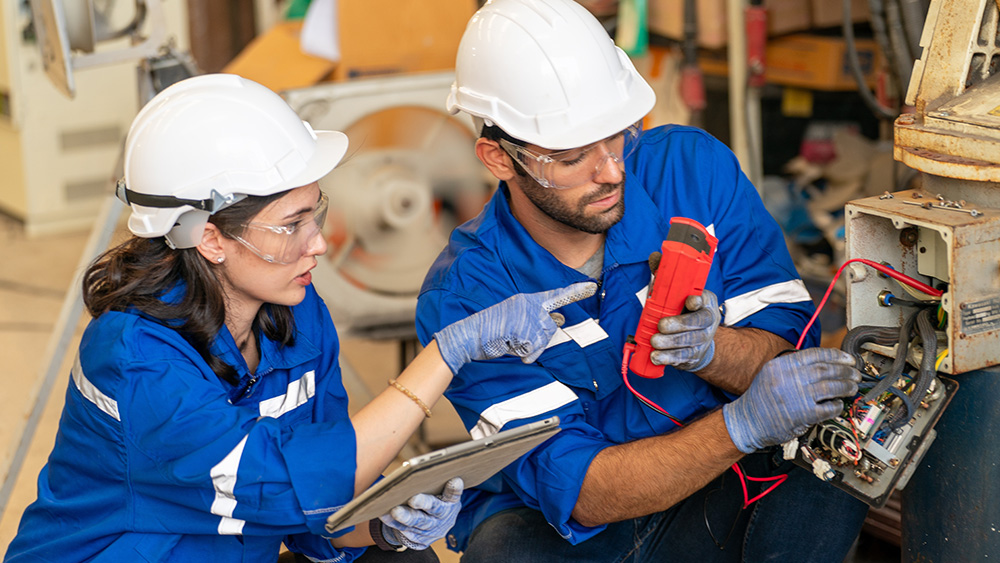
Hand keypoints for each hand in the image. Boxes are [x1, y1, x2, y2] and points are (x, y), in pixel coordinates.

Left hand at [379, 477, 463, 549]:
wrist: (432, 525)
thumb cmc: (432, 499)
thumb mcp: (437, 492)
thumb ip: (431, 482)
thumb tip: (412, 468)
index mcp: (451, 502)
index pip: (454, 494)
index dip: (455, 488)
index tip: (455, 480)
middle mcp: (444, 517)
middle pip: (435, 510)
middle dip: (424, 503)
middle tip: (413, 499)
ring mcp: (434, 530)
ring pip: (419, 523)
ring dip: (406, 517)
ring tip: (394, 510)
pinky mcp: (422, 540)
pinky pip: (407, 532)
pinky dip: (395, 524)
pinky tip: (385, 516)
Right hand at [434, 282, 597, 373]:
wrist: (469, 336)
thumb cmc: (491, 331)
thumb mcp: (516, 320)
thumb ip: (537, 320)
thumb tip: (561, 319)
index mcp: (527, 300)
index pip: (556, 295)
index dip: (576, 292)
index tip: (592, 287)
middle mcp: (529, 305)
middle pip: (551, 327)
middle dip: (540, 339)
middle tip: (518, 339)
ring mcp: (526, 317)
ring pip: (544, 339)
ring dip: (530, 347)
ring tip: (511, 343)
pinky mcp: (523, 330)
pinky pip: (533, 349)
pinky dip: (524, 353)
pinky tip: (509, 347)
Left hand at [649, 289, 720, 371]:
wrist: (699, 341)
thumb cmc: (684, 312)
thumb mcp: (680, 295)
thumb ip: (669, 282)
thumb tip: (654, 260)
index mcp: (706, 302)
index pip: (705, 300)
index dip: (697, 301)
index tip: (690, 301)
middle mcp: (709, 321)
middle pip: (697, 323)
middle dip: (679, 324)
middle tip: (661, 325)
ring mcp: (703, 340)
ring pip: (688, 342)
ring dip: (670, 342)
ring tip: (654, 341)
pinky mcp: (694, 356)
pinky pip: (682, 357)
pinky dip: (668, 358)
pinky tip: (656, 356)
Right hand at [722, 348, 860, 453]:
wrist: (747, 422)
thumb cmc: (760, 400)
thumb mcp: (770, 374)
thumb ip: (792, 367)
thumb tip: (822, 363)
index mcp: (780, 366)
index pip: (814, 354)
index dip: (835, 355)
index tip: (847, 358)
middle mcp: (788, 379)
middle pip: (825, 369)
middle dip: (845, 371)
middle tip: (854, 373)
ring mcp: (796, 397)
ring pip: (830, 387)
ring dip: (845, 387)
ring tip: (852, 387)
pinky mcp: (803, 415)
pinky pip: (828, 408)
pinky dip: (837, 406)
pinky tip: (839, 405)